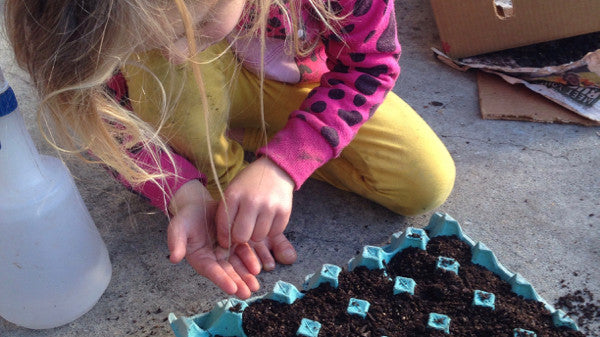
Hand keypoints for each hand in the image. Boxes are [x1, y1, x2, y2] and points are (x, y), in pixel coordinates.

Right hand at [167, 179, 260, 298]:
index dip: (221, 280)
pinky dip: (251, 261)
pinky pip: (244, 253)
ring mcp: (226, 251)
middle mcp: (213, 258)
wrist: (198, 205)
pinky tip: (257, 268)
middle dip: (237, 283)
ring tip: (255, 286)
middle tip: (247, 293)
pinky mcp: (235, 242)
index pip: (211, 271)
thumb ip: (176, 242)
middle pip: (226, 272)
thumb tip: (174, 258)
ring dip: (246, 276)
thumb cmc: (186, 217)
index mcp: (200, 258)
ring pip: (237, 265)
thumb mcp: (178, 227)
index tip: (232, 289)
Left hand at [215, 157, 295, 266]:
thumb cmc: (249, 184)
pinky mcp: (284, 211)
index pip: (224, 226)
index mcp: (234, 195)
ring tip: (257, 222)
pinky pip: (274, 233)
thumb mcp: (233, 191)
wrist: (274, 169)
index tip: (225, 241)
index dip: (224, 238)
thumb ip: (228, 213)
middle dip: (241, 237)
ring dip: (257, 233)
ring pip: (258, 237)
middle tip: (243, 231)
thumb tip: (226, 241)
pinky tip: (268, 219)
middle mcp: (252, 201)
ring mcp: (269, 206)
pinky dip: (270, 230)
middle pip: (242, 236)